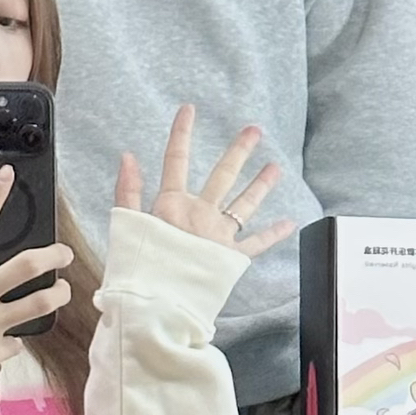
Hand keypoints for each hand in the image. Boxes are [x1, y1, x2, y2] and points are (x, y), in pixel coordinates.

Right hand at [115, 104, 293, 260]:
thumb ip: (128, 191)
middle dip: (239, 150)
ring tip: (276, 168)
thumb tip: (128, 156)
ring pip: (245, 203)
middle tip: (255, 130)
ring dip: (262, 185)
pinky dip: (273, 234)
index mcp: (172, 205)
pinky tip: (290, 223)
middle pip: (223, 175)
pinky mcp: (231, 258)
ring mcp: (219, 235)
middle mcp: (200, 214)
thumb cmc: (137, 269)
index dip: (181, 133)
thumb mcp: (125, 226)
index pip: (175, 160)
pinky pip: (257, 244)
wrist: (157, 305)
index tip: (189, 109)